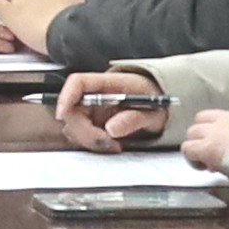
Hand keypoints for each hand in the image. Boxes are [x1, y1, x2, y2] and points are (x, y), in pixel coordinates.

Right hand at [56, 68, 170, 141]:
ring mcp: (93, 109)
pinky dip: (94, 144)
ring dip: (90, 140)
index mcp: (110, 83)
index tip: (62, 114)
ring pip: (74, 126)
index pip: (78, 83)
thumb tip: (111, 129)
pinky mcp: (94, 123)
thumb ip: (134, 119)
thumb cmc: (159, 103)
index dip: (65, 96)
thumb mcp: (155, 112)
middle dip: (85, 132)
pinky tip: (112, 145)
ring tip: (115, 145)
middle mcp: (97, 95)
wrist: (166, 108)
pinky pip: (82, 135)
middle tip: (109, 143)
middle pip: (72, 110)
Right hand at [175, 104, 228, 168]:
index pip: (187, 148)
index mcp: (208, 148)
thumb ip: (222, 168)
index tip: (204, 166)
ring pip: (206, 115)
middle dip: (198, 140)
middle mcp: (215, 129)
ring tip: (220, 135)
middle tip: (210, 151)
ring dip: (208, 125)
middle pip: (193, 130)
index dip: (193, 158)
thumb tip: (218, 164)